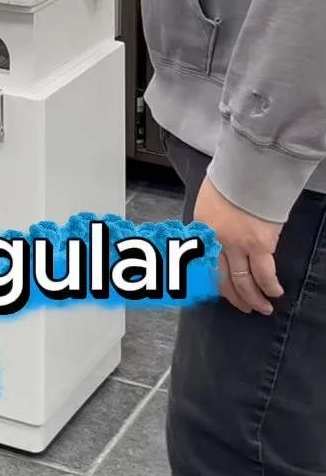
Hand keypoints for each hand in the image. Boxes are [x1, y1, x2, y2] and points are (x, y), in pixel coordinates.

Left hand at [195, 176, 282, 314]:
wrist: (248, 169)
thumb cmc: (230, 178)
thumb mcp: (207, 202)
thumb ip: (210, 224)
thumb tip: (214, 239)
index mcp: (201, 229)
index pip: (202, 265)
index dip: (212, 283)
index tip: (220, 291)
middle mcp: (216, 241)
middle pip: (223, 280)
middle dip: (234, 297)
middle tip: (242, 307)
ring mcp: (238, 245)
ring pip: (244, 282)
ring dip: (254, 298)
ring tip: (261, 307)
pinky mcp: (260, 245)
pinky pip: (264, 274)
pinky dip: (269, 286)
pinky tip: (273, 292)